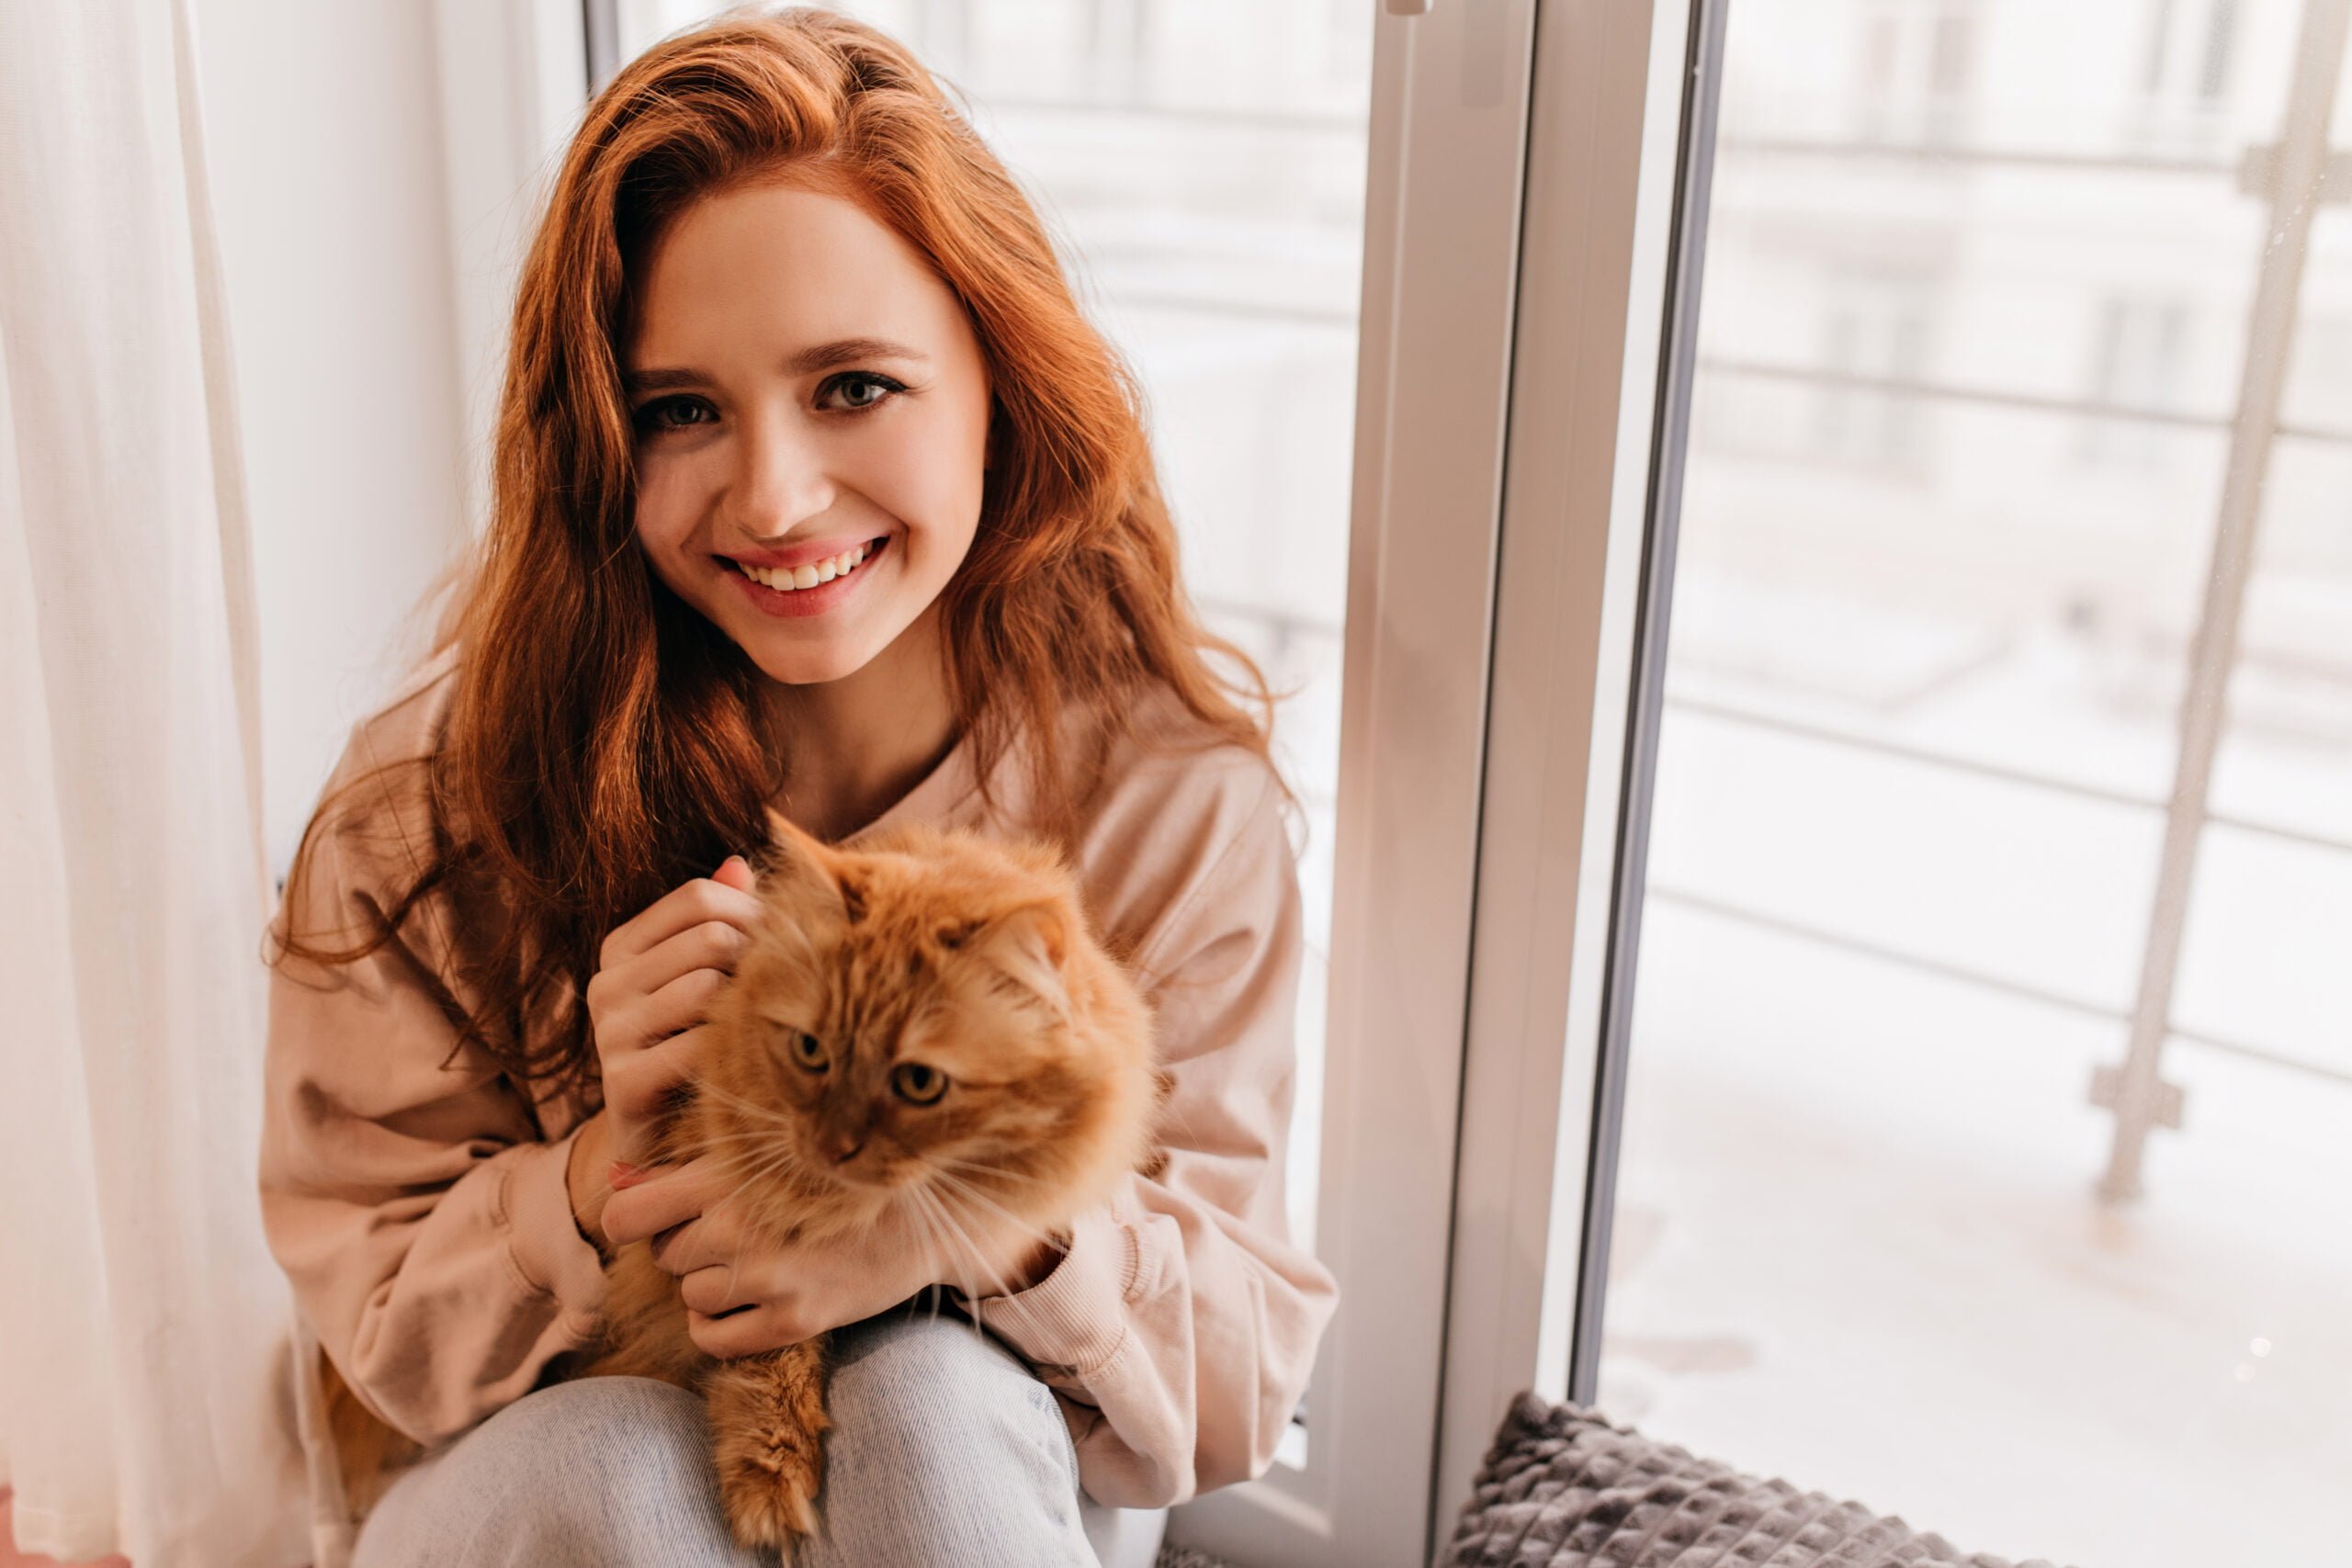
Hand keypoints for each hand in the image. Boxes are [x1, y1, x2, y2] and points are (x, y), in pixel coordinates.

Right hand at [574, 855, 761, 1237]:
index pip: (700, 897)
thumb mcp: (705, 980)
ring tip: (756, 1034)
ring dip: (746, 1010)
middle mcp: (606, 983)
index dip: (752, 915)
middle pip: (710, 938)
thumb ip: (722, 922)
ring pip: (708, 987)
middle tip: (777, 1000)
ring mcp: (609, 1032)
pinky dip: (732, 1053)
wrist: (662, 1142)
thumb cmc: (695, 1047)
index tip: (777, 949)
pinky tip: (741, 1067)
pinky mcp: (621, 1081)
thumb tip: (743, 862)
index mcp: (622, 947)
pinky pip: (699, 1044)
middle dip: (757, 963)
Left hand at [601, 1157, 1064, 1358]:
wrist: (920, 1222)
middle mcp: (745, 1230)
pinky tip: (751, 1301)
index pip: (628, 1215)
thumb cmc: (836, 1181)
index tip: (648, 1218)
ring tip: (754, 1262)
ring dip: (709, 1284)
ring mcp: (770, 1281)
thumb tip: (614, 1185)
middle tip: (735, 1231)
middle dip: (689, 1245)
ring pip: (689, 1295)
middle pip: (666, 1254)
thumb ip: (683, 1173)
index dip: (631, 1218)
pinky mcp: (793, 1323)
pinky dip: (721, 1325)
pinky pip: (711, 1338)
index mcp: (733, 1179)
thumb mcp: (763, 1161)